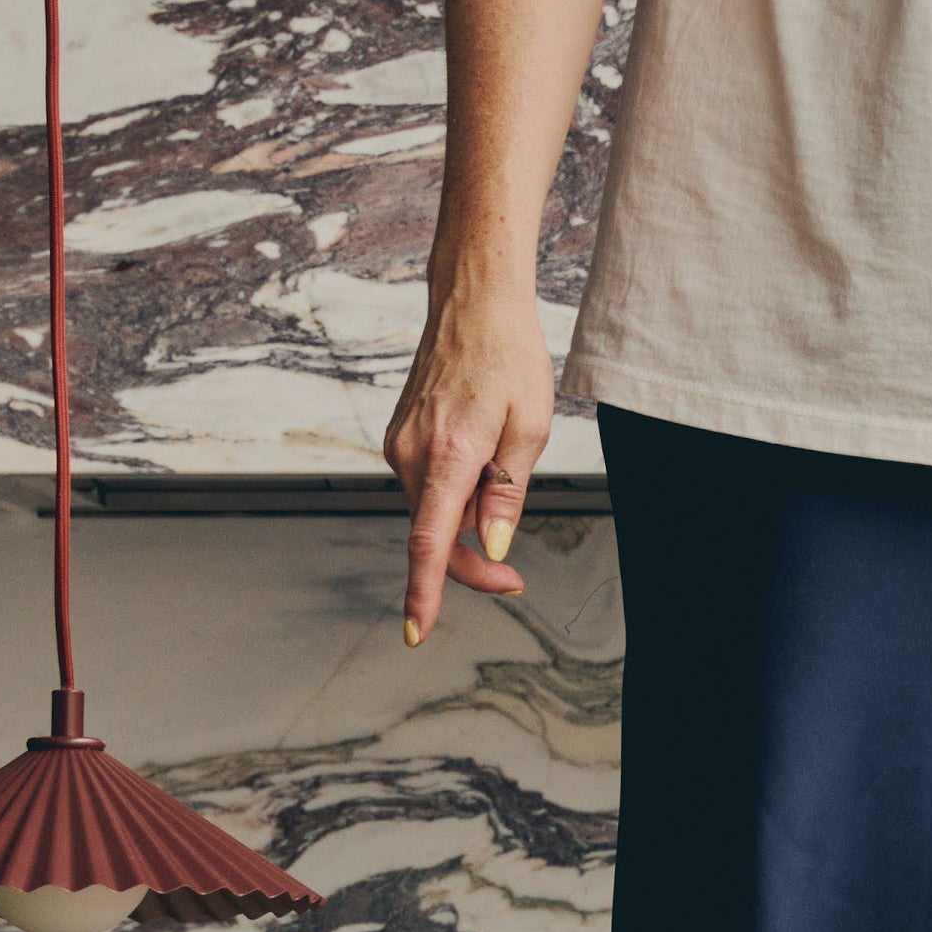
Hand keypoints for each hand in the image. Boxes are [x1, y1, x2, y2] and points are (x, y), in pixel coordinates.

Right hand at [383, 269, 549, 642]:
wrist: (474, 301)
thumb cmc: (509, 356)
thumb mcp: (531, 429)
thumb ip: (508, 496)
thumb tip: (491, 547)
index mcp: (448, 455)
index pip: (429, 540)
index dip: (425, 591)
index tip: (417, 630)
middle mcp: (411, 454)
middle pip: (436, 535)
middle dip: (473, 559)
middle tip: (515, 578)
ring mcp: (401, 446)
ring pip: (434, 510)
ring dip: (468, 514)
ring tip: (505, 459)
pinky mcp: (402, 439)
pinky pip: (430, 486)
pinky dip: (457, 490)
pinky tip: (483, 452)